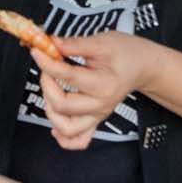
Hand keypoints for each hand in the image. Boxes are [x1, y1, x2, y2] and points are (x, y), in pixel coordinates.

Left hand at [31, 32, 159, 150]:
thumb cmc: (126, 54)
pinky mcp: (94, 120)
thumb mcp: (101, 42)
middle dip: (47, 85)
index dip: (48, 64)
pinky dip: (64, 137)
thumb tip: (52, 44)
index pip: (68, 77)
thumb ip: (74, 44)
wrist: (142, 66)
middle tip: (47, 68)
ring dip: (51, 111)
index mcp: (104, 84)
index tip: (39, 52)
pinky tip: (55, 124)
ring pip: (67, 128)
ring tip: (50, 91)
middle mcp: (101, 105)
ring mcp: (97, 115)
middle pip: (63, 105)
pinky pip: (79, 140)